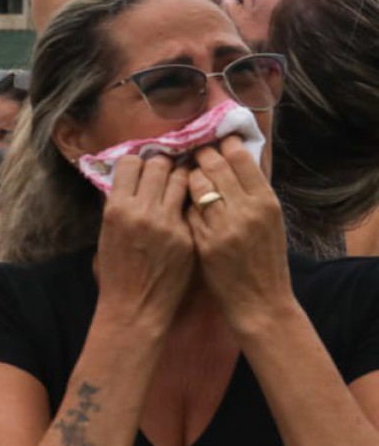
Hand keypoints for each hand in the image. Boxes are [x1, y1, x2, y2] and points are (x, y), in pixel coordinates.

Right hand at [95, 153, 195, 328]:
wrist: (135, 306)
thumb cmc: (117, 271)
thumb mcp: (108, 232)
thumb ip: (121, 204)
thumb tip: (134, 179)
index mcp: (117, 208)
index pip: (131, 163)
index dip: (139, 162)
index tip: (144, 168)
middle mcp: (142, 211)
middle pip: (159, 165)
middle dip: (164, 164)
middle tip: (167, 171)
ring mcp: (168, 224)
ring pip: (182, 179)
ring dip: (182, 177)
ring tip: (182, 184)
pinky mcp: (188, 236)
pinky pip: (193, 206)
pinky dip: (192, 202)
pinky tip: (192, 207)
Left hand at [185, 136, 292, 329]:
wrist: (260, 303)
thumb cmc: (265, 262)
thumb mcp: (269, 222)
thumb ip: (251, 193)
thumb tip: (231, 160)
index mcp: (266, 202)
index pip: (240, 158)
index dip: (224, 145)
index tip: (215, 142)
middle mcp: (246, 210)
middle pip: (214, 166)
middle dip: (200, 155)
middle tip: (192, 152)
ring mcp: (222, 226)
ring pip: (195, 184)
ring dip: (186, 175)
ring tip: (182, 173)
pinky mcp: (201, 241)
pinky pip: (185, 209)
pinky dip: (180, 201)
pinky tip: (177, 200)